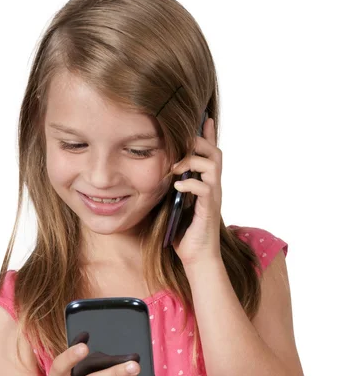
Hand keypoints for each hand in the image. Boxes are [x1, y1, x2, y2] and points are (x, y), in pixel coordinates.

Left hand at [171, 117, 222, 266]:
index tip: (203, 117)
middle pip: (215, 152)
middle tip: (182, 141)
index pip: (210, 153)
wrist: (196, 257)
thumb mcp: (174, 202)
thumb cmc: (184, 231)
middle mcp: (213, 186)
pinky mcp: (209, 209)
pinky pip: (205, 188)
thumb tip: (159, 169)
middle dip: (199, 142)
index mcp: (205, 183)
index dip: (208, 134)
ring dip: (192, 161)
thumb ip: (172, 185)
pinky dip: (190, 183)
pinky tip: (178, 187)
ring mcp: (213, 197)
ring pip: (213, 165)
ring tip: (175, 167)